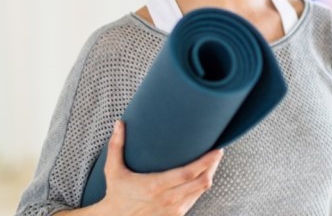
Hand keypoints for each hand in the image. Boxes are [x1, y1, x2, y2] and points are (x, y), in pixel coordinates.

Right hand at [94, 120, 223, 215]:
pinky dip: (199, 187)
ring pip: (200, 192)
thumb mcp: (113, 170)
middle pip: (201, 182)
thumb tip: (119, 123)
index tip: (217, 150)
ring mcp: (173, 210)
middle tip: (218, 152)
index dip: (206, 161)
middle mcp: (168, 199)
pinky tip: (200, 177)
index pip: (189, 173)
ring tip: (211, 162)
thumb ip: (116, 146)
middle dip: (213, 166)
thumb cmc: (116, 194)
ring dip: (208, 176)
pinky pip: (194, 200)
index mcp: (155, 186)